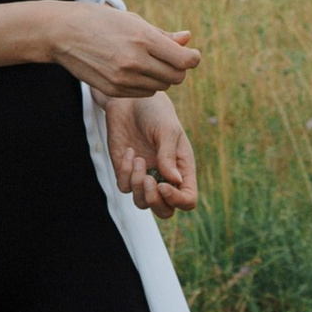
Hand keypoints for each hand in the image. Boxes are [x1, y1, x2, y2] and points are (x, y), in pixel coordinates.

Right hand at [45, 4, 201, 99]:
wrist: (62, 32)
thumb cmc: (100, 20)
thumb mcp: (133, 20)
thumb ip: (163, 35)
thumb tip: (188, 39)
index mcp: (143, 38)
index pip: (184, 60)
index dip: (192, 58)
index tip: (191, 55)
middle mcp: (135, 60)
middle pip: (176, 77)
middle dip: (178, 69)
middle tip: (171, 59)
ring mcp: (123, 78)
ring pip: (161, 87)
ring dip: (161, 77)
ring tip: (149, 63)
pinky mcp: (113, 90)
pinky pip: (143, 93)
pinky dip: (146, 84)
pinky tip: (135, 71)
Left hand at [105, 91, 197, 216]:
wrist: (130, 101)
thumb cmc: (155, 112)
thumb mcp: (167, 130)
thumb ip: (169, 155)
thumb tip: (174, 181)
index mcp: (182, 169)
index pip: (187, 200)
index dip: (177, 200)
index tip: (162, 184)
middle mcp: (165, 178)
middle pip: (164, 211)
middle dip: (154, 201)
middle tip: (149, 179)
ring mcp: (145, 176)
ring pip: (141, 203)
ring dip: (138, 186)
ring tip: (138, 159)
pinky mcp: (125, 171)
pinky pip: (124, 186)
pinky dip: (125, 172)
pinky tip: (129, 151)